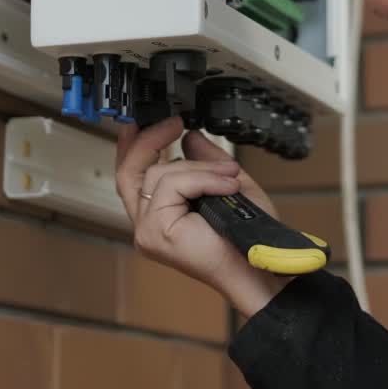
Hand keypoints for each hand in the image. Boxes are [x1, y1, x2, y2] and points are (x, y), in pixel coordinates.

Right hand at [115, 117, 290, 317]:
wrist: (258, 265)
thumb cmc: (246, 238)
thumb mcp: (227, 185)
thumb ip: (206, 162)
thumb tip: (191, 137)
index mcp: (159, 216)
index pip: (131, 176)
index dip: (131, 147)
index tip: (141, 123)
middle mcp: (146, 225)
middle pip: (129, 171)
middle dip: (149, 140)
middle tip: (172, 123)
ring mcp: (147, 230)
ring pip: (159, 174)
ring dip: (199, 168)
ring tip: (229, 175)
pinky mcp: (155, 231)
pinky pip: (173, 185)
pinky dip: (203, 179)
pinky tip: (225, 186)